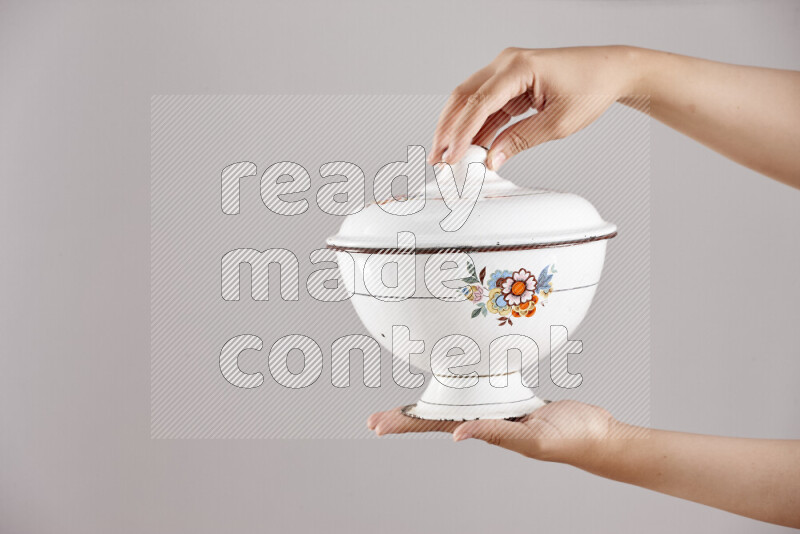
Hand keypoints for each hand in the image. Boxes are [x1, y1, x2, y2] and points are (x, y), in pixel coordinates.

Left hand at [367, 400, 618, 463]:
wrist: (597, 434)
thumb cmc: (570, 440)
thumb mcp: (532, 439)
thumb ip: (497, 434)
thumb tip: (459, 434)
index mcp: (484, 427)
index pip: (435, 423)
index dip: (405, 422)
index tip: (376, 425)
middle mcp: (485, 417)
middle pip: (437, 412)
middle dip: (406, 415)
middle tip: (375, 419)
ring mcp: (498, 406)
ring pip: (457, 398)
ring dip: (431, 398)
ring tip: (405, 403)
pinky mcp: (514, 396)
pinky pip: (484, 386)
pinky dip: (466, 379)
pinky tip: (457, 376)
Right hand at [429, 46, 638, 170]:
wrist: (611, 71)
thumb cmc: (592, 86)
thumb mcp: (557, 123)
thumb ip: (520, 140)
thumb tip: (492, 159)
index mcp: (519, 67)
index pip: (479, 104)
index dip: (461, 134)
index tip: (451, 157)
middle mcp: (507, 64)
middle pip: (463, 97)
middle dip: (448, 130)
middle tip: (439, 158)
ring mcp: (506, 71)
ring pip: (469, 101)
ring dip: (458, 129)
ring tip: (448, 156)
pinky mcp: (511, 83)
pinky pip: (486, 105)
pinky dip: (476, 126)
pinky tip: (470, 147)